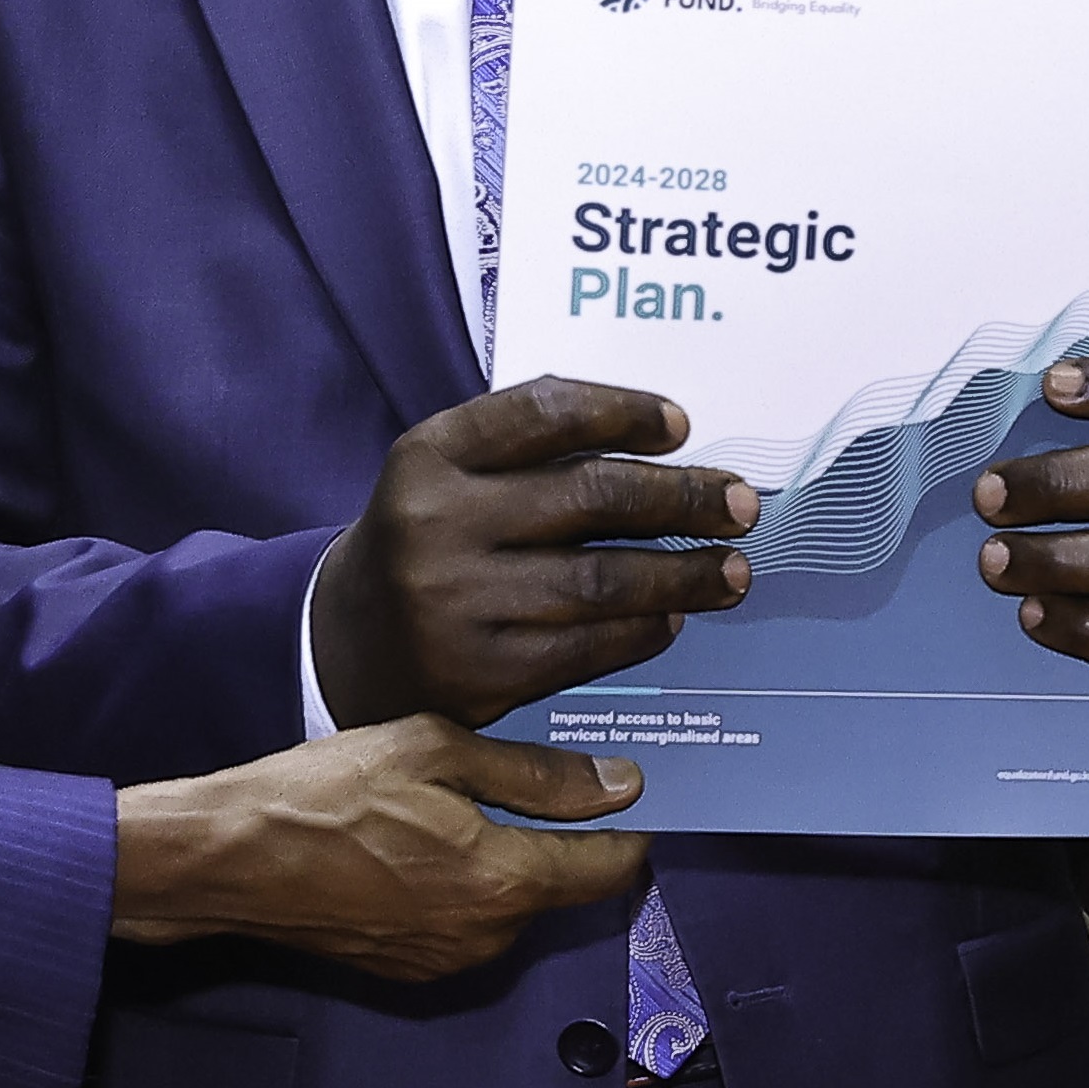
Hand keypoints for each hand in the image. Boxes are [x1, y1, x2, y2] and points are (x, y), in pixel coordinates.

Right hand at [110, 717, 654, 980]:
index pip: (613, 867)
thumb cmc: (319, 795)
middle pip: (565, 887)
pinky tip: (424, 843)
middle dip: (565, 837)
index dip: (631, 826)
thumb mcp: (433, 751)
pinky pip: (467, 924)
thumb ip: (535, 775)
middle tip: (539, 778)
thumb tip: (618, 784)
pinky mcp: (408, 968)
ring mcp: (446, 959)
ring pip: (514, 905)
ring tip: (464, 804)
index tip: (629, 789)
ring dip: (511, 860)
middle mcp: (486, 935)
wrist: (224, 860)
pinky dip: (465, 886)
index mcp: (503, 881)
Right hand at [312, 379, 752, 727]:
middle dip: (682, 499)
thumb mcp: (449, 474)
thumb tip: (666, 442)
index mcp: (428, 455)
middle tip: (741, 504)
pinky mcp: (477, 674)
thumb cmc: (429, 539)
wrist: (347, 642)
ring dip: (684, 575)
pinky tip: (673, 616)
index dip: (622, 413)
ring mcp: (454, 604)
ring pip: (601, 582)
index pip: (543, 414)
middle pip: (589, 498)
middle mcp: (434, 524)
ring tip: (733, 570)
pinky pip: (587, 648)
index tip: (681, 425)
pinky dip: (644, 630)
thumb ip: (531, 450)